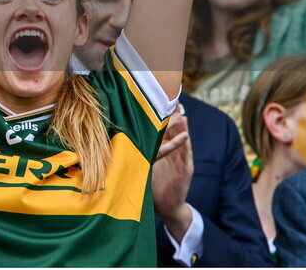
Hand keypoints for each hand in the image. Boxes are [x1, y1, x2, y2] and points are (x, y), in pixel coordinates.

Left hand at [152, 109, 193, 240]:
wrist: (169, 207)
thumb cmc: (156, 186)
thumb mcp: (146, 166)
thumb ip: (139, 153)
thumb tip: (119, 142)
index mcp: (162, 151)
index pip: (161, 130)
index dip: (159, 116)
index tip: (155, 100)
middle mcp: (173, 153)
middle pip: (172, 130)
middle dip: (172, 115)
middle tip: (171, 98)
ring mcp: (181, 161)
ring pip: (181, 140)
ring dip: (181, 127)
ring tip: (181, 112)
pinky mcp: (185, 170)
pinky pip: (185, 156)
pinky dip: (185, 145)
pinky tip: (186, 136)